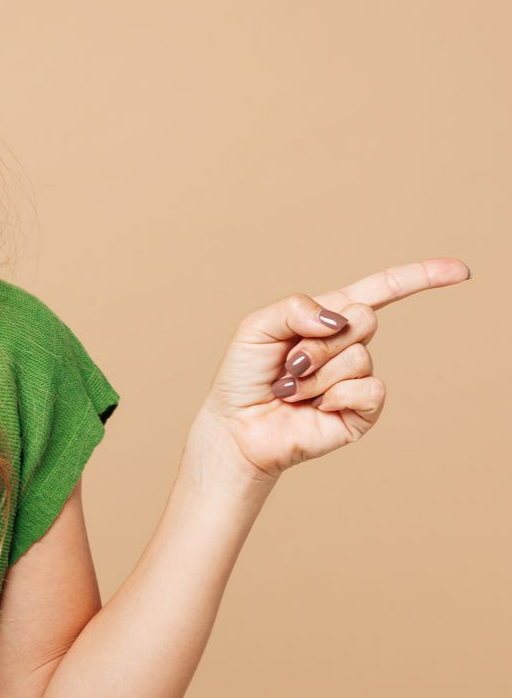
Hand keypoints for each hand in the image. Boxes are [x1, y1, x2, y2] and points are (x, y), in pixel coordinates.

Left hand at [188, 257, 471, 487]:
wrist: (238, 427)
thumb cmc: (244, 376)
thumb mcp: (257, 327)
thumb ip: (294, 308)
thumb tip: (339, 319)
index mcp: (328, 318)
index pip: (381, 290)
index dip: (421, 277)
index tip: (460, 271)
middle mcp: (347, 345)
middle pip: (365, 319)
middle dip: (318, 340)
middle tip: (290, 363)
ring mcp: (356, 379)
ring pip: (359, 357)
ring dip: (315, 374)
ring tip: (291, 389)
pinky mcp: (361, 412)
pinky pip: (369, 389)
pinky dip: (336, 395)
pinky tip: (314, 407)